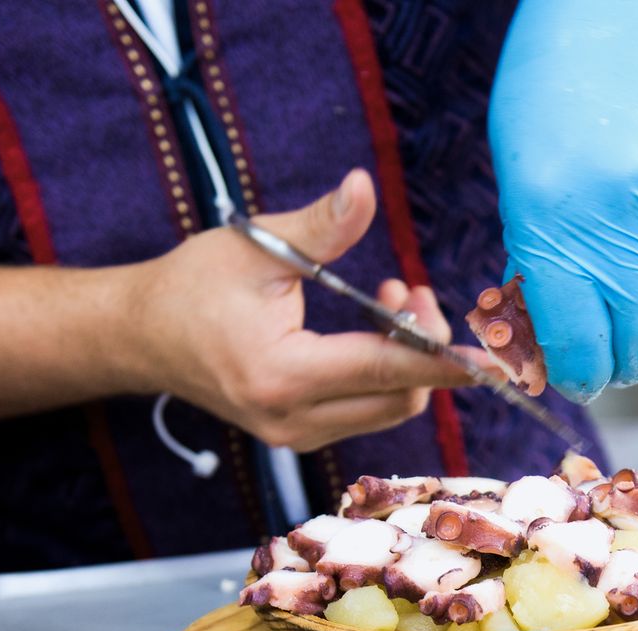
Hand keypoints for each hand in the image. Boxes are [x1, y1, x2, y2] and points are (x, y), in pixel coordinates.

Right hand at [131, 170, 474, 450]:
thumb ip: (319, 226)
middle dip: (424, 345)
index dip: (445, 360)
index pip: (386, 369)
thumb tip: (365, 187)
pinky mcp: (299, 436)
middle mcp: (293, 419)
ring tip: (386, 301)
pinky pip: (367, 411)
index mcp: (282, 374)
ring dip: (406, 358)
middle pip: (399, 396)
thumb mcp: (254, 245)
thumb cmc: (193, 285)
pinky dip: (385, 373)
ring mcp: (296, 436)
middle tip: (406, 288)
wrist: (144, 337)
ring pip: (389, 408)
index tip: (493, 357)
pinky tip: (371, 328)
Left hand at [490, 0, 637, 400]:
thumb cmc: (556, 84)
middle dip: (620, 365)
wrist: (636, 3)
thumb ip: (541, 254)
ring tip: (631, 310)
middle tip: (607, 365)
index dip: (577, 375)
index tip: (574, 380)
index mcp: (558, 226)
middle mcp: (627, 228)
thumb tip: (554, 327)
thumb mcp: (522, 173)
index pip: (579, 345)